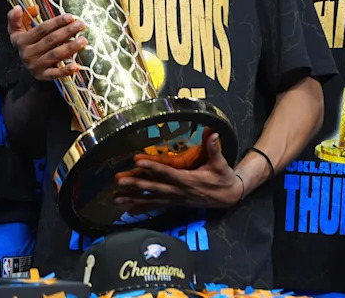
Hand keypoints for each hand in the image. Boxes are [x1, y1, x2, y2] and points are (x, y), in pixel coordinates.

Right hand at [7, 5, 86, 80]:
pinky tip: (76, 66)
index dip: (56, 22)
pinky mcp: (42, 76)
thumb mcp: (16, 31)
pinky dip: (66, 70)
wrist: (24, 66)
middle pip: (51, 40)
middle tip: (81, 25)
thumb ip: (15, 19)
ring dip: (70, 48)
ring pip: (55, 55)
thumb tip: (18, 8)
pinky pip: (55, 73)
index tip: (70, 17)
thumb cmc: (25, 44)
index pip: (42, 29)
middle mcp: (27, 53)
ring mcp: (35, 66)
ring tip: (83, 41)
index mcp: (21, 40)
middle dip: (67, 32)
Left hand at [113, 130, 242, 211]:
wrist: (228, 196)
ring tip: (115, 199)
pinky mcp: (175, 203)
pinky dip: (142, 209)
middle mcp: (179, 192)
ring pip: (152, 200)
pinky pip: (156, 207)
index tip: (138, 161)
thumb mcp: (221, 163)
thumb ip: (214, 148)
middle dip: (136, 185)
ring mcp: (176, 199)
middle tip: (119, 182)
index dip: (153, 168)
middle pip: (155, 188)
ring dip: (133, 199)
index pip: (168, 173)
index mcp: (189, 180)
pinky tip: (127, 211)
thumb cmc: (223, 177)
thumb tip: (212, 132)